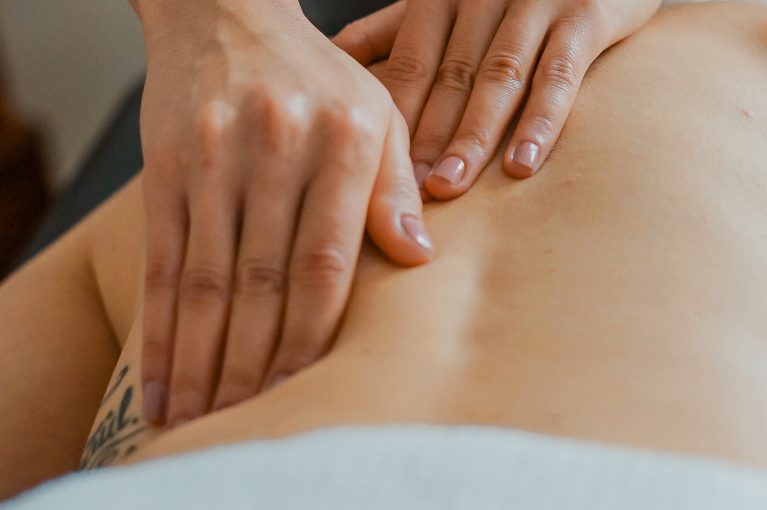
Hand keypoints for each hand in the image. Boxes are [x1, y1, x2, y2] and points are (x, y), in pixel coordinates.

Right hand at [137, 0, 433, 425]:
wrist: (226, 16)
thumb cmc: (317, 78)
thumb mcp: (377, 113)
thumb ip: (396, 187)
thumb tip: (418, 258)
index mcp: (342, 140)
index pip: (327, 259)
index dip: (313, 334)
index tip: (305, 389)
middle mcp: (276, 148)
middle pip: (263, 280)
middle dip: (254, 362)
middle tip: (247, 421)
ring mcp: (213, 158)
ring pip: (207, 279)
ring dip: (203, 358)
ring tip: (200, 416)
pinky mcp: (166, 167)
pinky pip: (162, 259)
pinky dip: (160, 326)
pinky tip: (161, 373)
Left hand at [333, 0, 659, 197]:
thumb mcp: (446, 1)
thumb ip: (393, 29)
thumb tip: (334, 57)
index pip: (411, 65)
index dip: (394, 121)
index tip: (375, 172)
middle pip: (450, 77)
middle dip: (427, 138)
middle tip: (406, 191)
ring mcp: (536, 2)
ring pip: (498, 79)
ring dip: (472, 136)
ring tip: (450, 185)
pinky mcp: (586, 15)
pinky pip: (559, 75)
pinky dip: (540, 122)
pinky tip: (522, 164)